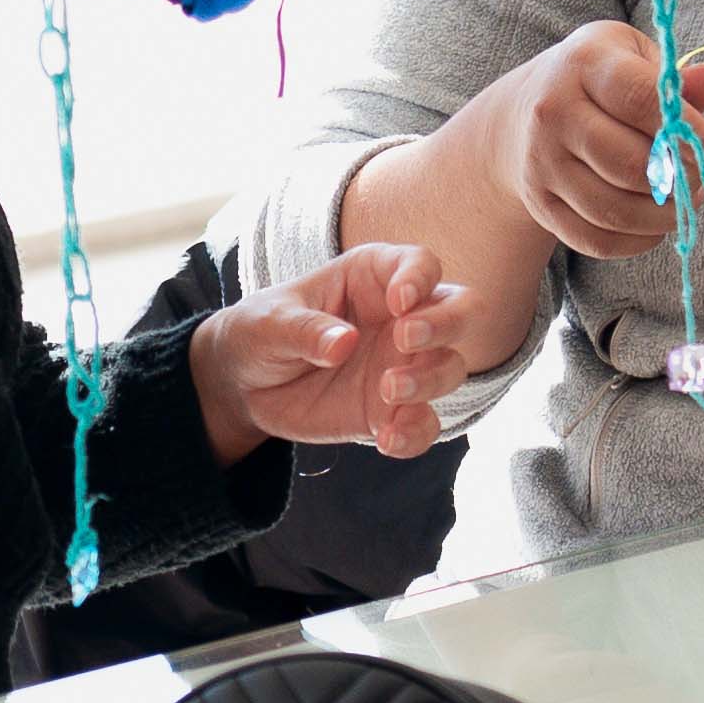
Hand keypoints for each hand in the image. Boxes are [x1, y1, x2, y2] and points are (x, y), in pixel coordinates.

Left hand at [191, 242, 469, 462]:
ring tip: (387, 390)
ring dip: (429, 380)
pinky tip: (387, 438)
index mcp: (373, 278)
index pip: (420, 264)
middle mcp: (400, 318)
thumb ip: (305, 330)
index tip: (398, 303)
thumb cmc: (260, 332)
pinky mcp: (392, 410)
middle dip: (446, 325)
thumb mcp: (269, 323)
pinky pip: (425, 424)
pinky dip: (415, 433)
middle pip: (460, 310)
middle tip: (406, 340)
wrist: (244, 385)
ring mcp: (402, 365)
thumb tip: (342, 343)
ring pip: (450, 368)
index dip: (419, 279)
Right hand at [478, 21, 703, 262]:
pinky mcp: (540, 203)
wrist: (524, 113)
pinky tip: (653, 224)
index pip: (642, 100)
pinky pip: (596, 239)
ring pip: (614, 209)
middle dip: (680, 181)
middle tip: (702, 180)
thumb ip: (674, 78)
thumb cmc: (599, 82)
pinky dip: (636, 241)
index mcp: (584, 64)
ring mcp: (541, 162)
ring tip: (682, 202)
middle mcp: (553, 112)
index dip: (691, 132)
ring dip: (663, 216)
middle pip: (629, 164)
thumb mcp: (634, 58)